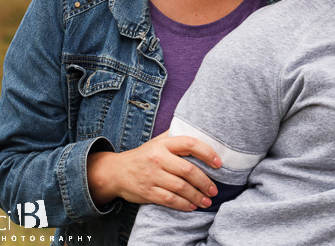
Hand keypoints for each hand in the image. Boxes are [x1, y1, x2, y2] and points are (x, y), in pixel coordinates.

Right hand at [87, 132, 220, 211]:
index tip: (218, 163)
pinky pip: (169, 200)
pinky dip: (183, 204)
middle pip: (187, 170)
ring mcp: (152, 176)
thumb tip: (200, 129)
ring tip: (207, 201)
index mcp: (163, 144)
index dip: (207, 153)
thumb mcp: (157, 141)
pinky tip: (192, 206)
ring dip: (197, 196)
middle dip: (205, 181)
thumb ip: (176, 136)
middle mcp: (158, 158)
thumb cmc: (144, 155)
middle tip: (214, 190)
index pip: (190, 144)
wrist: (116, 172)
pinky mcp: (147, 191)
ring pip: (180, 187)